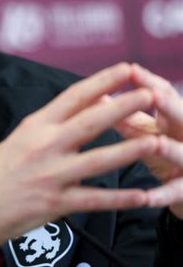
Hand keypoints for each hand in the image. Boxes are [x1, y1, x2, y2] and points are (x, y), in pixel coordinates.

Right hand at [0, 63, 159, 257]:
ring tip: (156, 140)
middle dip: (123, 107)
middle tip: (151, 94)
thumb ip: (51, 124)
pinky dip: (121, 199)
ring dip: (129, 150)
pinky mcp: (57, 203)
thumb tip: (84, 107)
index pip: (73, 97)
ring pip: (98, 160)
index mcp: (35, 125)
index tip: (126, 69)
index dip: (102, 81)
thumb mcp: (20, 137)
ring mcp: (51, 175)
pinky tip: (144, 196)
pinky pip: (95, 200)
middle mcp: (44, 146)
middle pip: (90, 122)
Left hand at [113, 65, 182, 217]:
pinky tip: (146, 197)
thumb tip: (93, 94)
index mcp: (173, 118)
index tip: (130, 69)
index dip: (149, 81)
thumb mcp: (145, 132)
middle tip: (154, 95)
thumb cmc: (160, 153)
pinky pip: (177, 192)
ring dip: (170, 149)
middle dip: (170, 106)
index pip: (165, 93)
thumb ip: (124, 116)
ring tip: (156, 144)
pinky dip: (162, 194)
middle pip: (182, 117)